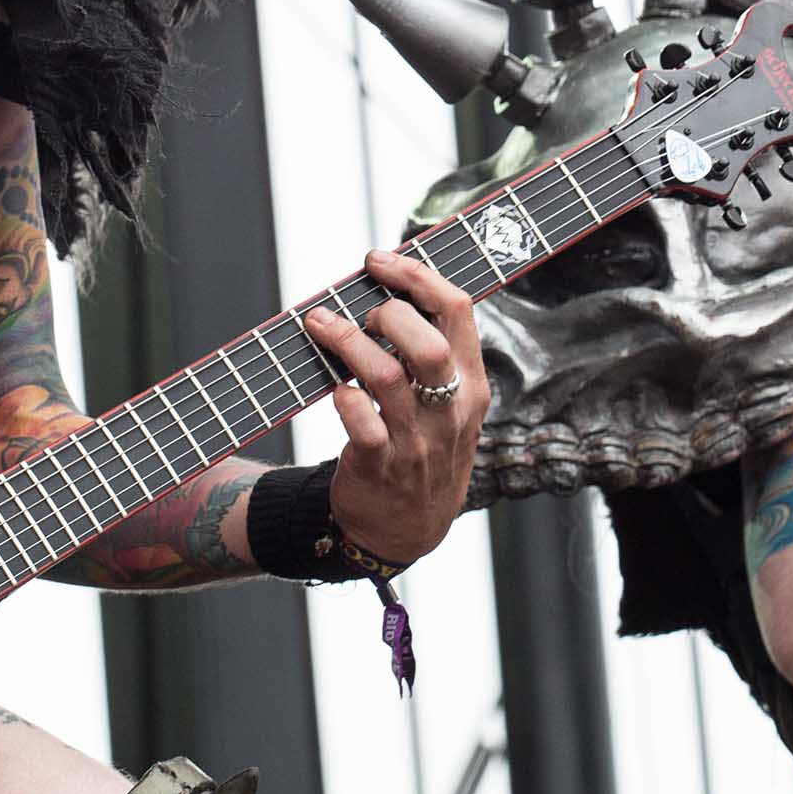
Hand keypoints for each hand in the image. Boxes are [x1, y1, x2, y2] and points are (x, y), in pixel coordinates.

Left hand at [302, 248, 490, 565]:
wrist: (405, 532)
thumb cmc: (423, 453)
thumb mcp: (450, 408)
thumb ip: (433, 359)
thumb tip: (390, 294)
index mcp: (471, 386)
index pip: (458, 311)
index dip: (417, 276)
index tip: (379, 261)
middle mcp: (449, 412)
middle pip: (427, 343)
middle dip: (387, 313)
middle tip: (360, 311)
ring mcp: (417, 442)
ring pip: (386, 377)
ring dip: (348, 342)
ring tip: (321, 324)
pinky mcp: (380, 467)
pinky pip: (361, 423)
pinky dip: (344, 397)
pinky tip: (333, 388)